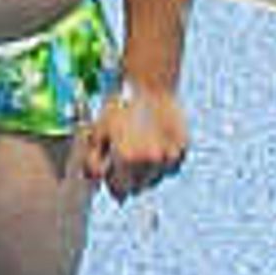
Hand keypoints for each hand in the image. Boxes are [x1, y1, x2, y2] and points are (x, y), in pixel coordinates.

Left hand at [81, 81, 186, 198]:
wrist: (148, 83)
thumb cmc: (118, 106)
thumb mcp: (98, 130)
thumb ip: (93, 160)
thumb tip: (97, 181)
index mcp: (126, 158)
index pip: (119, 190)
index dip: (112, 183)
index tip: (110, 171)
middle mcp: (150, 162)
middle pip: (138, 188)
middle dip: (128, 179)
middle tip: (124, 158)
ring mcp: (169, 157)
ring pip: (154, 179)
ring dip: (145, 172)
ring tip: (139, 147)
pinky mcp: (182, 150)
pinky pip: (170, 168)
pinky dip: (162, 164)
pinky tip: (154, 145)